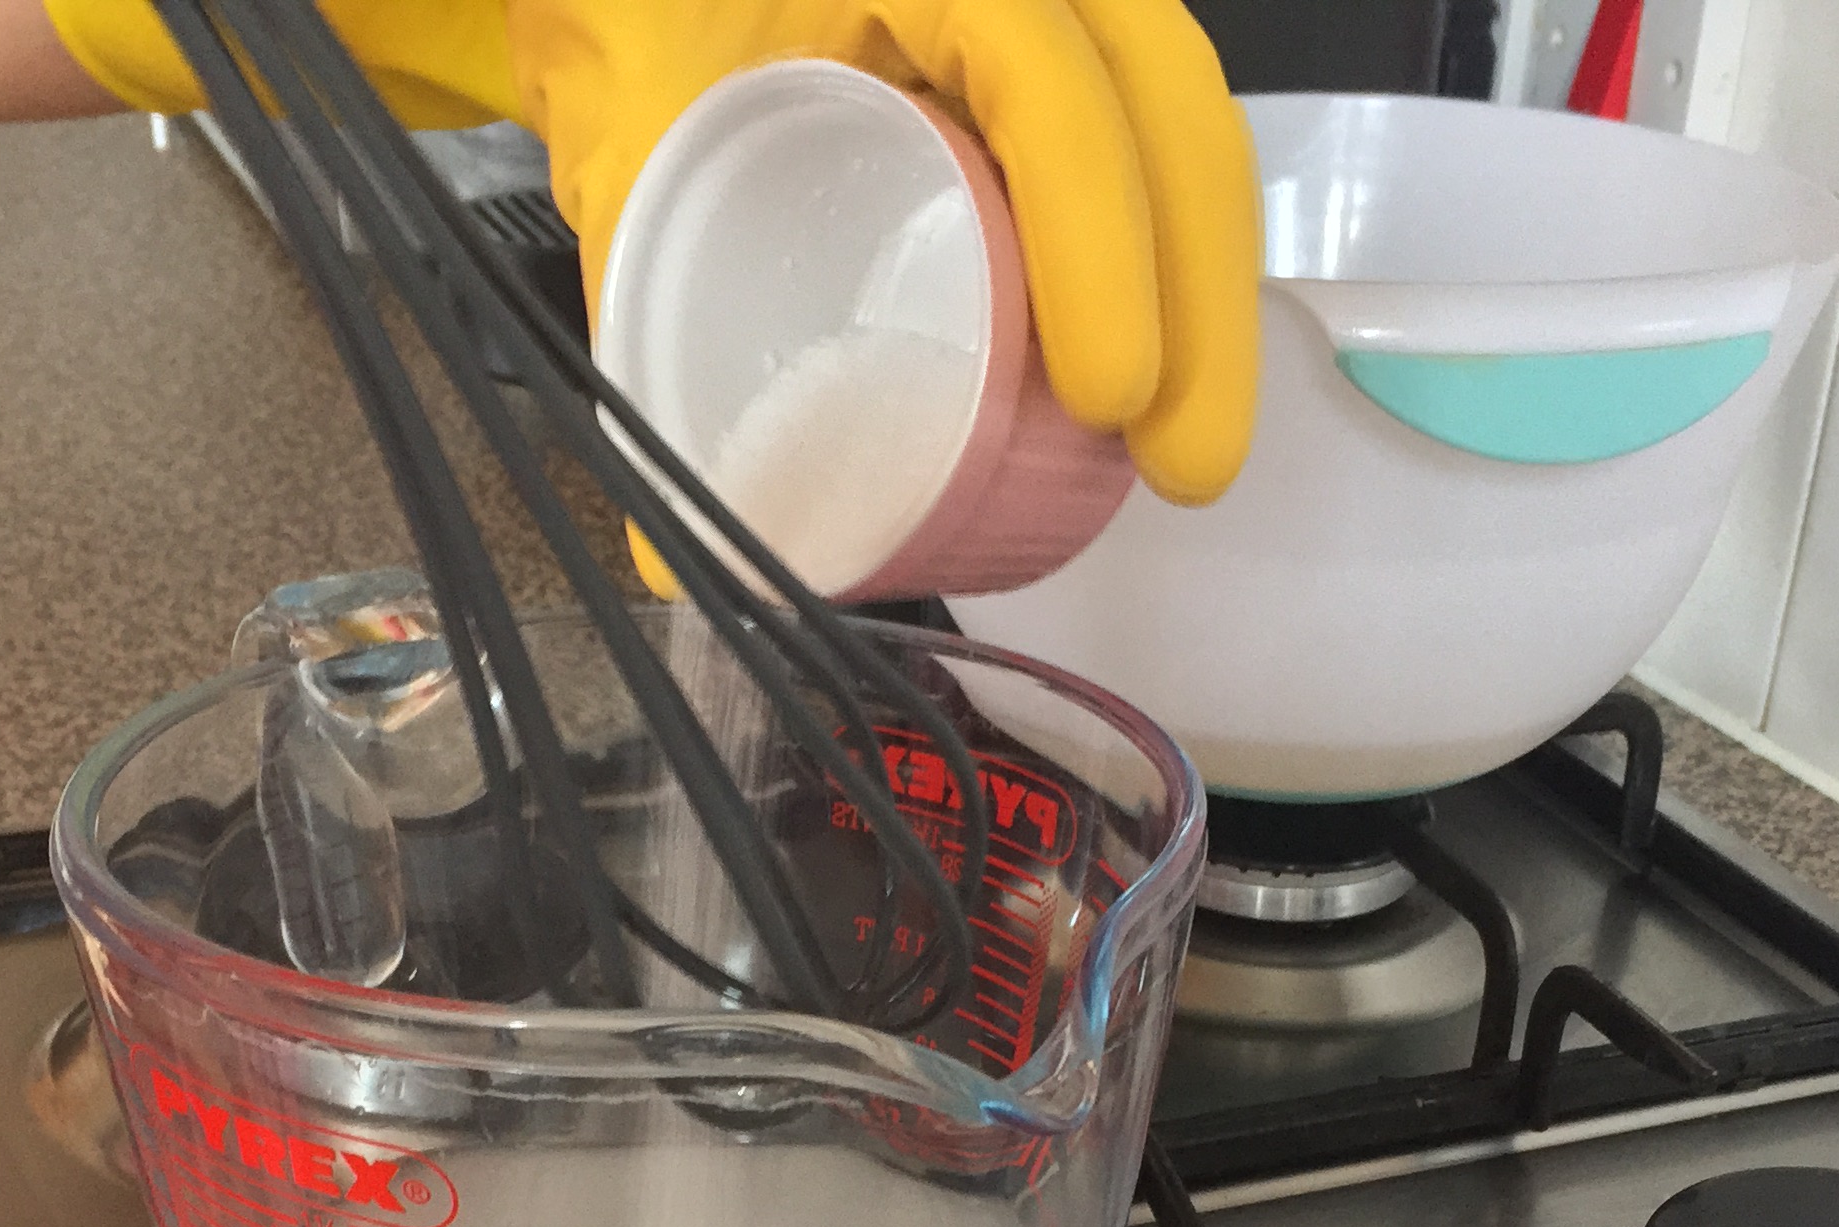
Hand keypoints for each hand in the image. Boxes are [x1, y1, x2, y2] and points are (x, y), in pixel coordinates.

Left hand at [42, 0, 1260, 505]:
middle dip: (1197, 289)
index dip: (1094, 225)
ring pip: (1178, 114)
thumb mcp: (630, 154)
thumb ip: (641, 334)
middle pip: (1160, 90)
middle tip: (1180, 465)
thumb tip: (667, 558)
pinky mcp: (1062, 62)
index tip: (1105, 393)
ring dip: (1208, 286)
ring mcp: (1048, 1)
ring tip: (1186, 449)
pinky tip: (1174, 373)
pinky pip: (1151, 138)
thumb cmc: (637, 42)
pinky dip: (1176, 257)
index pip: (1037, 61)